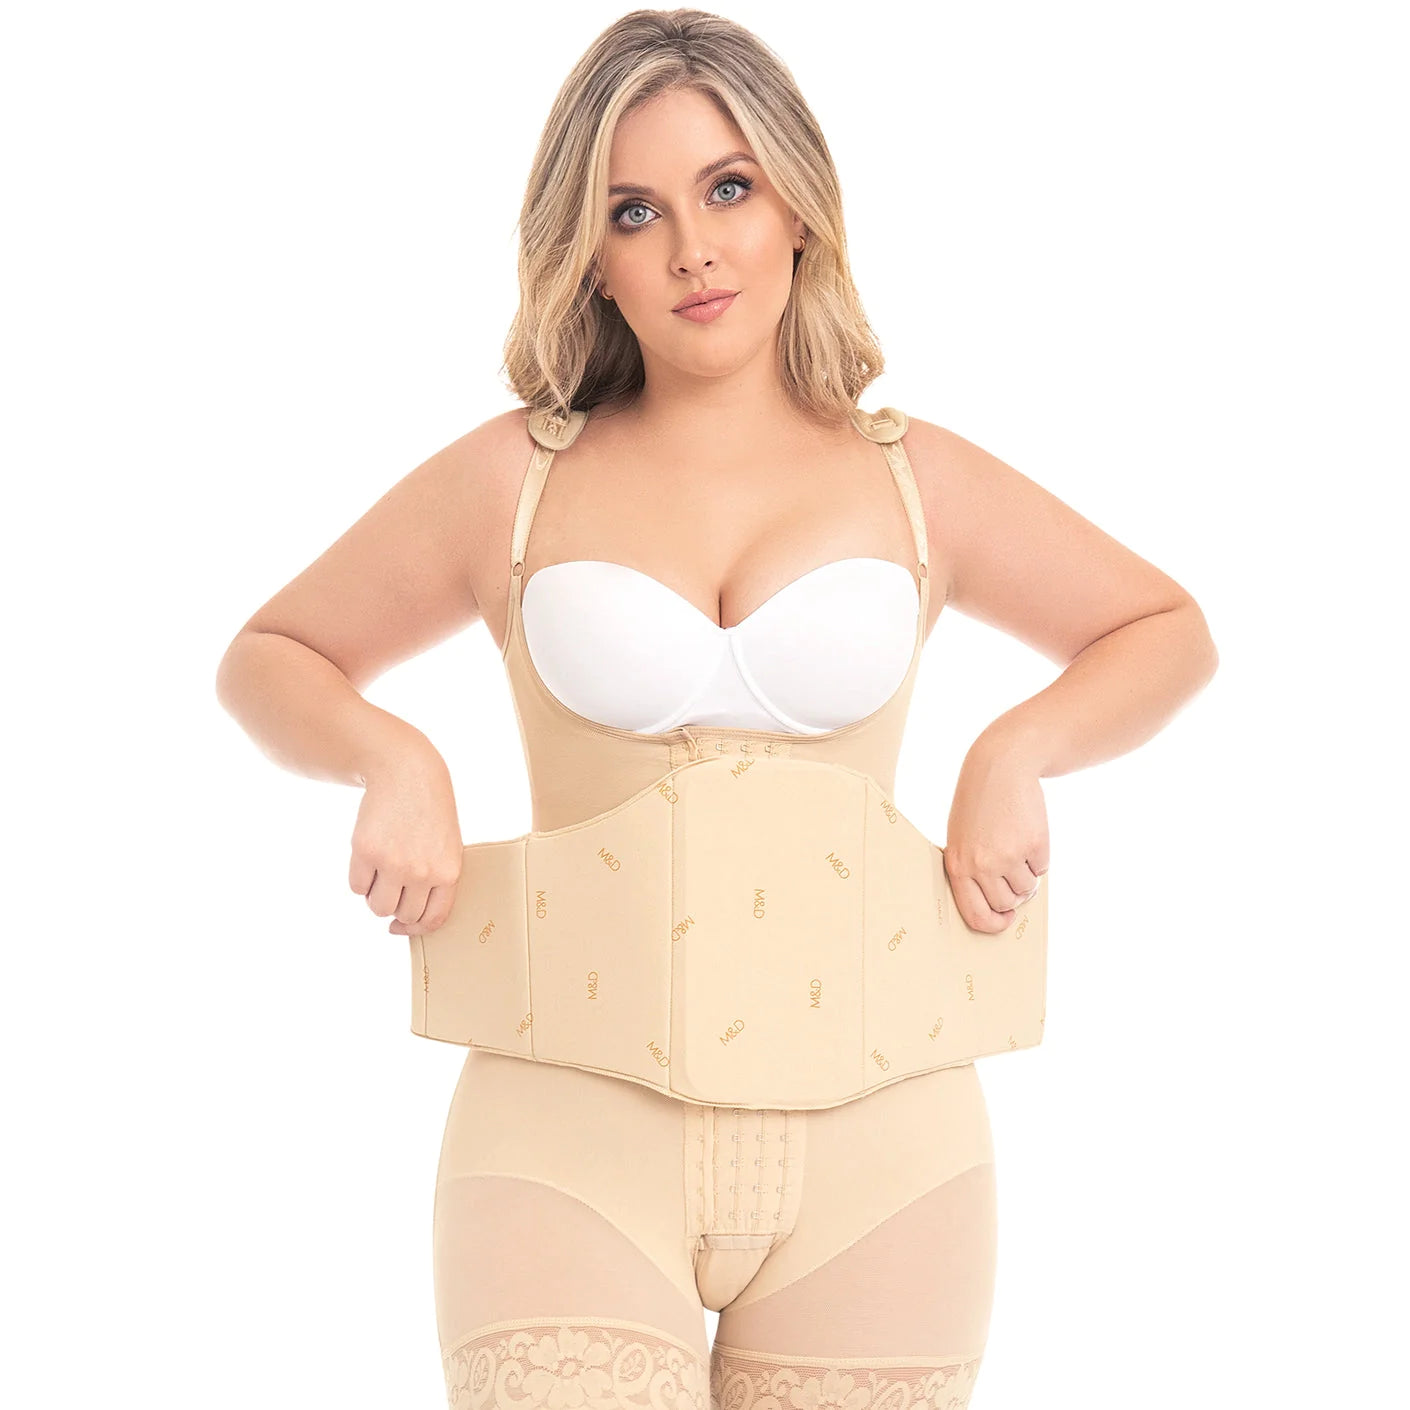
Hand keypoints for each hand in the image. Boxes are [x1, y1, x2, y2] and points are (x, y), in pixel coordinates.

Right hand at [348, 739, 463, 935]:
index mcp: (448, 872)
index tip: (401, 926)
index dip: (415, 928)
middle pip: (402, 914)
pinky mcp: (366, 851)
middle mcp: (422, 872)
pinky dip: (360, 878)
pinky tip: (369, 856)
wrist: (408, 772)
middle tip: (393, 884)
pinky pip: (357, 886)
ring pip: (377, 906)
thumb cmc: (429, 811)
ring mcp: (393, 863)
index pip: (433, 919)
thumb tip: (404, 921)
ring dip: (375, 895)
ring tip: (382, 870)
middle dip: (394, 905)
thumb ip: (434, 880)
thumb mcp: (446, 845)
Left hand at [944, 734, 1048, 933]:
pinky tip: (1027, 834)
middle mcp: (982, 865)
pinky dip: (1039, 858)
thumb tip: (998, 906)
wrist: (1000, 767)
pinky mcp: (1034, 845)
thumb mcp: (962, 837)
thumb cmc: (978, 804)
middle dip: (1014, 895)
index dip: (993, 924)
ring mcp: (1009, 856)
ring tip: (1017, 847)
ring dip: (1027, 875)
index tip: (1004, 920)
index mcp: (958, 865)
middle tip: (1013, 872)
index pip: (975, 915)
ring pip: (1027, 889)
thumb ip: (973, 870)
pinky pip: (1042, 869)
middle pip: (1006, 904)